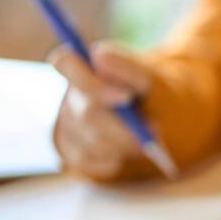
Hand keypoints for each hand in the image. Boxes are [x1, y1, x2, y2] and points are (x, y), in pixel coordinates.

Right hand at [48, 41, 152, 178]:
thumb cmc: (148, 89)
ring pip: (92, 143)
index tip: (127, 96)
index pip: (63, 63)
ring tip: (147, 136)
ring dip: (126, 144)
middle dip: (124, 126)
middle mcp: (69, 97)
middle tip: (155, 129)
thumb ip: (127, 66)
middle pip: (86, 113)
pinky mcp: (75, 154)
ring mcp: (67, 127)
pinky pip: (95, 162)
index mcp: (80, 67)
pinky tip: (130, 148)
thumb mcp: (148, 74)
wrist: (157, 114)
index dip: (90, 82)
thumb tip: (99, 57)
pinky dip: (119, 158)